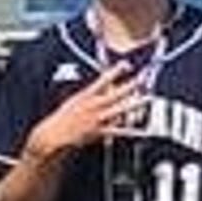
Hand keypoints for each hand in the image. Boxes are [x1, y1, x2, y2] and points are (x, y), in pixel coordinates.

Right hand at [22, 65, 143, 158]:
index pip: (103, 80)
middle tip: (142, 79)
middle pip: (116, 94)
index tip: (126, 64)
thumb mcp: (75, 100)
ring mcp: (98, 119)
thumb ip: (91, 94)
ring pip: (120, 110)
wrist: (54, 136)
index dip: (115, 71)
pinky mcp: (99, 132)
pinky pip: (117, 130)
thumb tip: (105, 87)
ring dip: (135, 104)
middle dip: (130, 86)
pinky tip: (138, 127)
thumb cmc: (63, 118)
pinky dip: (128, 129)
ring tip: (147, 98)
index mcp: (86, 96)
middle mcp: (93, 106)